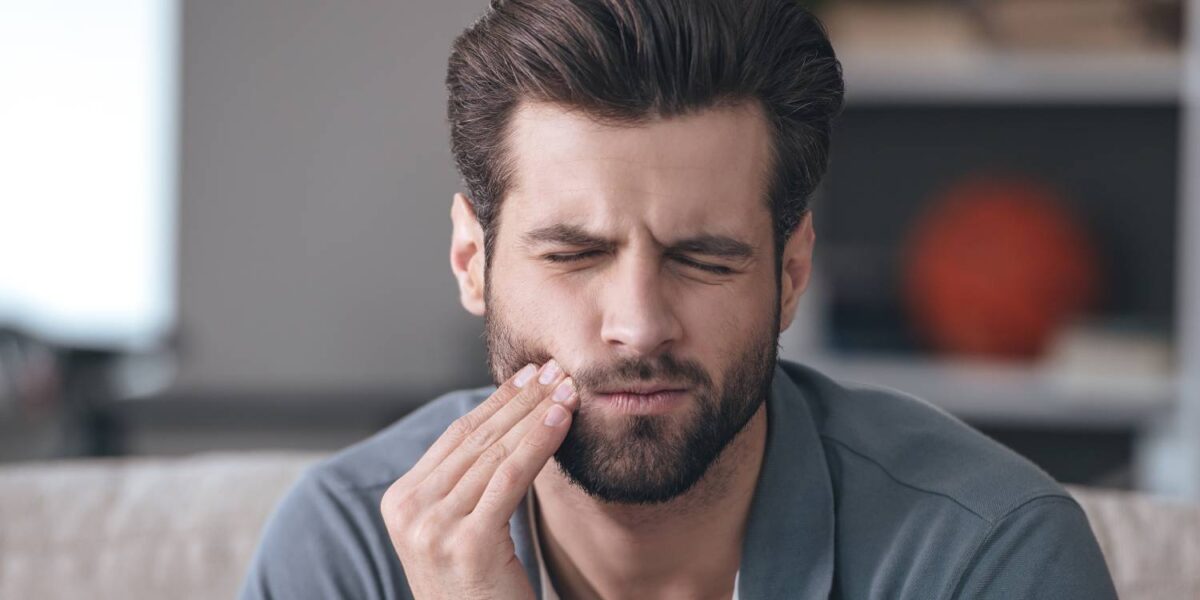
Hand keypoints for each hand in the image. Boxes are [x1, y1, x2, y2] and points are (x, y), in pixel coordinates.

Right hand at [380, 360, 577, 599]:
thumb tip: (506, 422)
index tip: (529, 376)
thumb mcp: (459, 529)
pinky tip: (561, 420)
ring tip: (567, 389)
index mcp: (400, 502)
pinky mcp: (468, 543)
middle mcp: (409, 511)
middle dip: (520, 400)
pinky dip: (539, 442)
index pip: (454, 437)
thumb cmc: (479, 590)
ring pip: (495, 452)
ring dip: (536, 414)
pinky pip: (510, 477)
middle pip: (475, 439)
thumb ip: (466, 485)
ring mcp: (434, 527)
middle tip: (555, 370)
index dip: (496, 402)